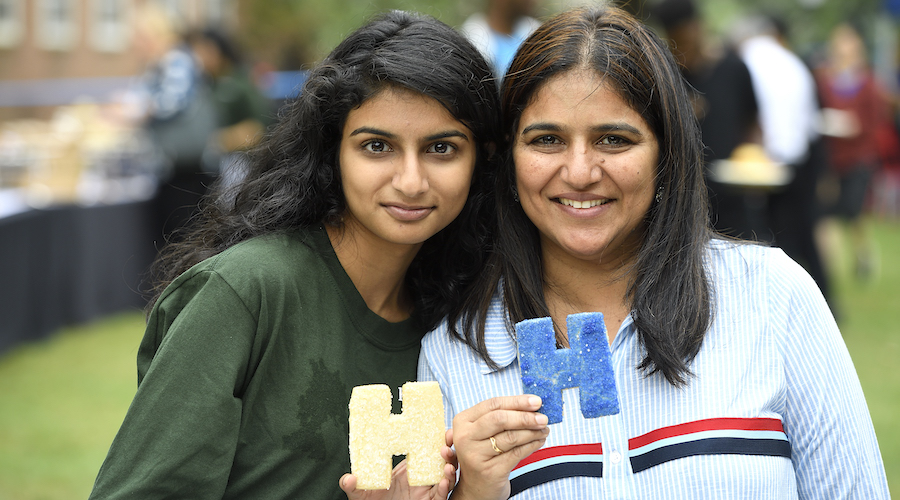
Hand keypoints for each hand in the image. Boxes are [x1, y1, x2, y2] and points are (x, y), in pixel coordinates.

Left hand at [340, 444, 456, 499]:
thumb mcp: (360, 493)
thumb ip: (353, 485)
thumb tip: (348, 478)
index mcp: (407, 470)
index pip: (424, 451)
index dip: (434, 441)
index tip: (440, 432)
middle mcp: (420, 479)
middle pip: (440, 462)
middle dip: (447, 452)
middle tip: (446, 446)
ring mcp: (425, 492)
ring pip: (445, 478)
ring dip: (449, 469)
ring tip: (447, 465)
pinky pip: (441, 496)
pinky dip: (444, 488)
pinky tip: (442, 482)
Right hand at [449, 395, 548, 499]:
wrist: (477, 487)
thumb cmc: (484, 454)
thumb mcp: (485, 432)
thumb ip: (503, 416)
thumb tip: (533, 406)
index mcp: (463, 421)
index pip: (493, 404)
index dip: (517, 401)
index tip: (536, 401)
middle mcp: (465, 437)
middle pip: (500, 419)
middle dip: (525, 417)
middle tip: (544, 418)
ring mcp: (475, 455)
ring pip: (510, 437)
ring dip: (532, 432)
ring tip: (544, 430)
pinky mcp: (489, 471)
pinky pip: (516, 454)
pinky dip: (531, 446)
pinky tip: (539, 441)